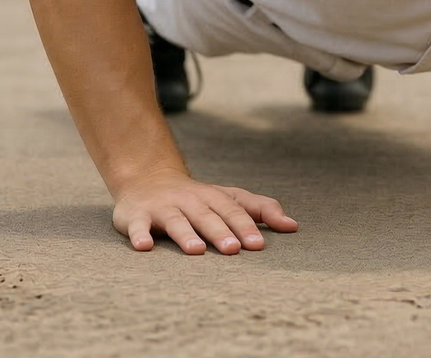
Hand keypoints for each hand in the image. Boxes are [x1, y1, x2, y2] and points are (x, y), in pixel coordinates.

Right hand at [111, 168, 297, 254]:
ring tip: (196, 250)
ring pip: (176, 221)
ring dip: (186, 235)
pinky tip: (145, 247)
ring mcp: (163, 207)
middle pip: (207, 216)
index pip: (233, 210)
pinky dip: (140, 234)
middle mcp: (190, 200)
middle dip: (220, 232)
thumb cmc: (197, 198)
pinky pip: (137, 225)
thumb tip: (293, 226)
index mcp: (214, 197)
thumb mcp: (228, 198)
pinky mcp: (136, 216)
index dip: (246, 226)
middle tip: (233, 250)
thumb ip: (260, 209)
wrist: (147, 179)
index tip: (258, 245)